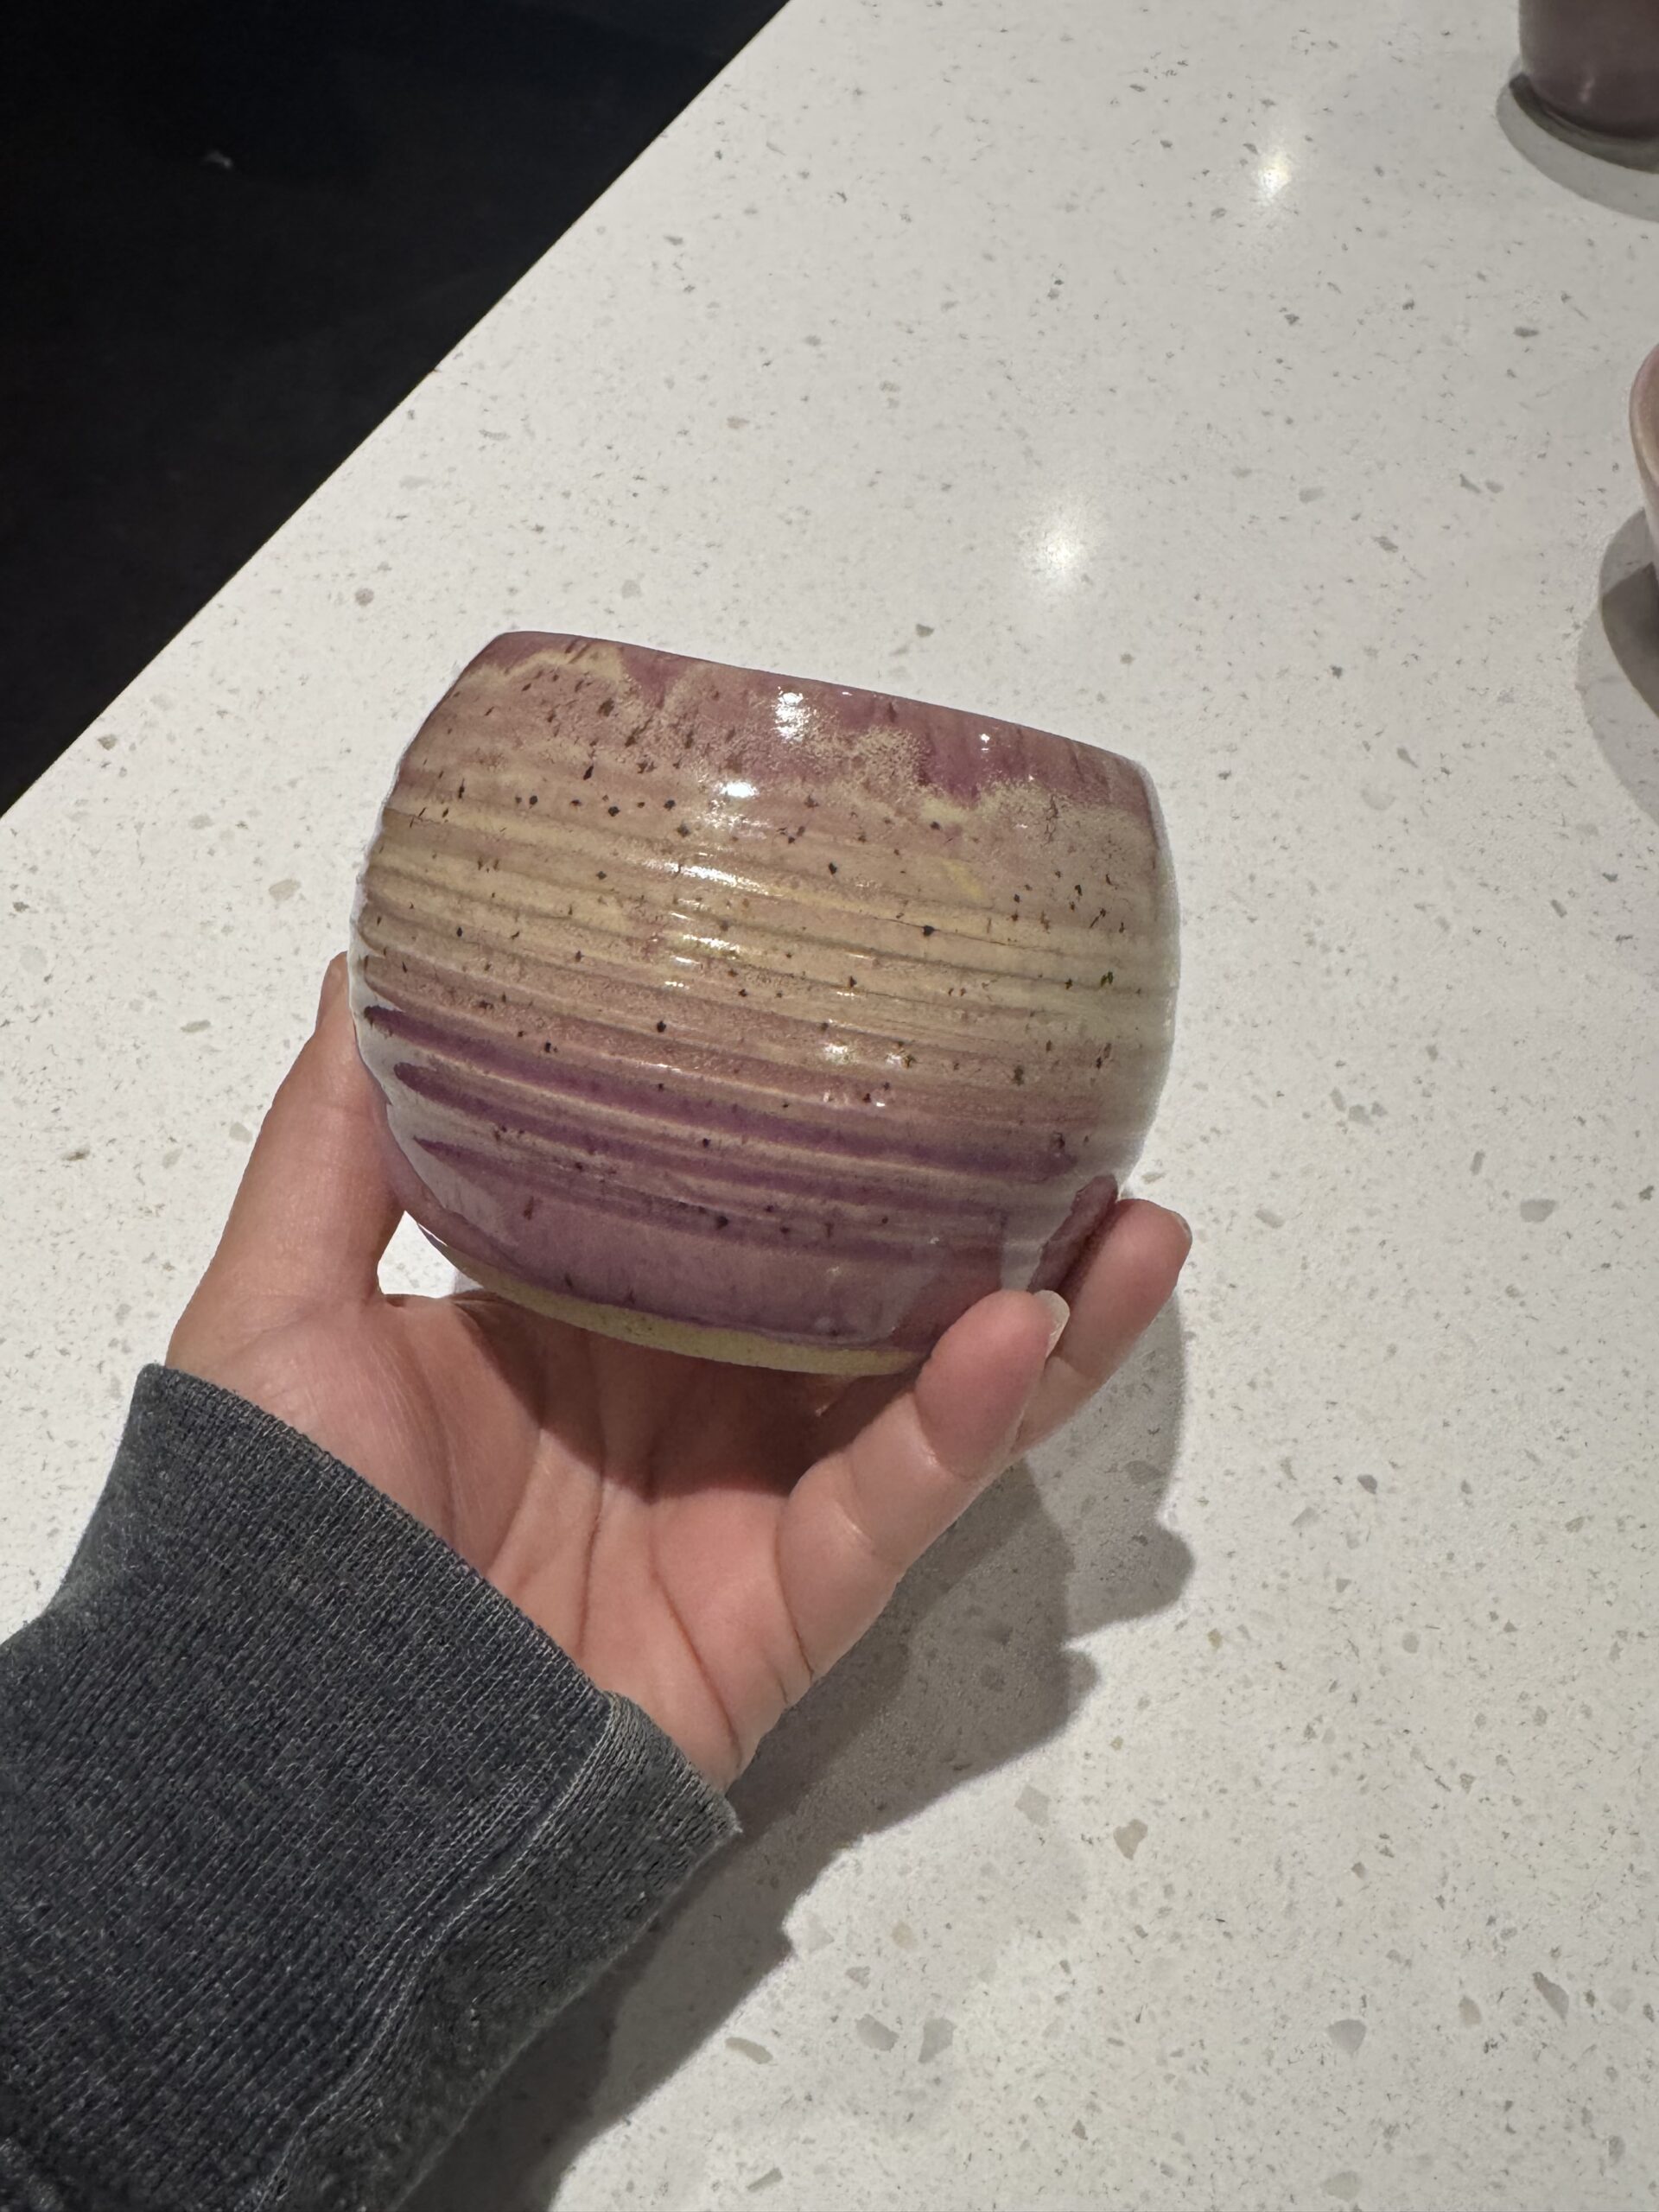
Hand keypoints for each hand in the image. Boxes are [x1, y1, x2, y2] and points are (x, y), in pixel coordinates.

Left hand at [170, 960, 1189, 1786]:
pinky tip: (1026, 1335)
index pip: (744, 1214)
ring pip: (929, 1401)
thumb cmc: (270, 1530)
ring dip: (1047, 1322)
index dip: (836, 1142)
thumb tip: (369, 962)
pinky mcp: (779, 1612)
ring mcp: (741, 1510)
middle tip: (1085, 1132)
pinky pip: (890, 1505)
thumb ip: (337, 1141)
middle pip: (874, 1301)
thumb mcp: (282, 1302)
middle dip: (990, 1225)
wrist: (274, 1756)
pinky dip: (964, 1427)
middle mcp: (685, 1407)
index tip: (916, 1048)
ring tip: (1138, 1228)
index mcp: (587, 1324)